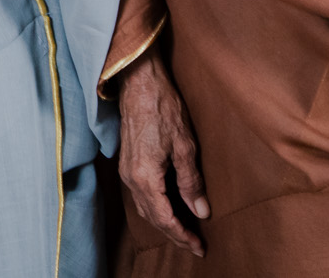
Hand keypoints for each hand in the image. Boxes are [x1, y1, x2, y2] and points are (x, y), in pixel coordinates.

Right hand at [115, 54, 207, 256]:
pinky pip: (140, 195)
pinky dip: (155, 207)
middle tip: (195, 244)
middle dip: (173, 233)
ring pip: (144, 207)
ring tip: (184, 229)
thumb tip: (201, 211)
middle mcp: (131, 179)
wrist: (139, 82)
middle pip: (152, 218)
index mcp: (145, 178)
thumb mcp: (184, 147)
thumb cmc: (163, 109)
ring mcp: (126, 170)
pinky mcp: (127, 162)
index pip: (164, 219)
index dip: (182, 236)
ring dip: (163, 222)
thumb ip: (191, 182)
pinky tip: (168, 205)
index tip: (199, 247)